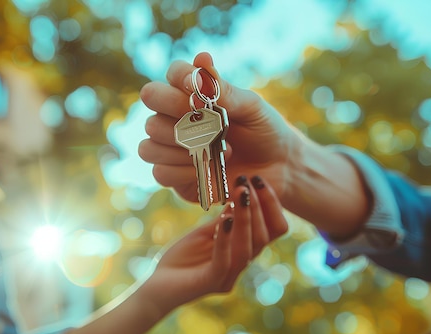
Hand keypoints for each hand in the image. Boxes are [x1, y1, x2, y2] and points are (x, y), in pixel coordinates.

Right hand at [139, 52, 301, 206]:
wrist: (281, 169)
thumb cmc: (266, 131)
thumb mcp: (251, 107)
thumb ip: (224, 89)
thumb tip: (202, 58)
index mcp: (193, 94)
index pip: (172, 75)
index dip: (179, 77)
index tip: (195, 84)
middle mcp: (176, 119)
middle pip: (152, 109)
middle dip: (178, 114)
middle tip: (209, 123)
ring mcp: (173, 150)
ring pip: (149, 145)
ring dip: (180, 147)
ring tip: (215, 149)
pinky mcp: (176, 179)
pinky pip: (160, 173)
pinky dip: (182, 171)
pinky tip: (206, 168)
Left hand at [139, 175, 287, 313]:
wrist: (155, 288)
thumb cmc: (180, 260)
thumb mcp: (204, 233)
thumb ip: (224, 219)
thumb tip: (241, 194)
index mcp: (243, 253)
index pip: (272, 231)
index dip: (270, 205)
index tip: (257, 180)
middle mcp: (240, 266)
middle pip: (264, 238)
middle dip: (258, 206)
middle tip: (247, 181)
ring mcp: (227, 277)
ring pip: (248, 249)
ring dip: (246, 218)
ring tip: (241, 193)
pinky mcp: (210, 283)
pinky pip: (224, 262)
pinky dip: (225, 239)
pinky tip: (224, 219)